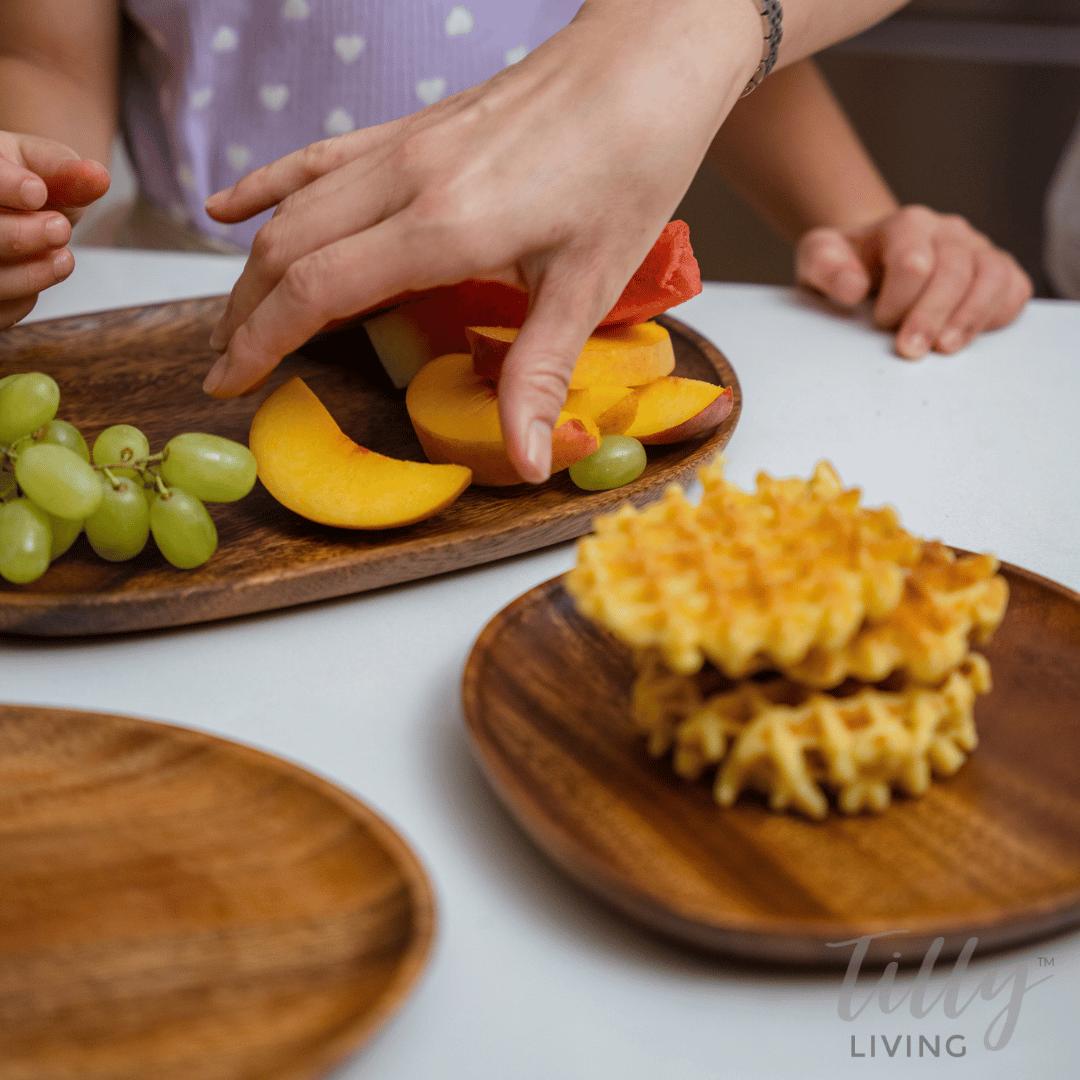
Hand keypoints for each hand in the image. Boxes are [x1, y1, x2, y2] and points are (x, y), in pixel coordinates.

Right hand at [0, 132, 109, 329]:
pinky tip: (42, 273)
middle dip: (18, 236)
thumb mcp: (44, 167)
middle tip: (59, 228)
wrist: (20, 207)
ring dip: (28, 275)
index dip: (3, 186)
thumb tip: (97, 177)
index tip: (37, 191)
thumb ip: (65, 172)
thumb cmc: (26, 181)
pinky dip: (23, 298)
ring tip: (62, 258)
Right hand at [202, 0, 759, 481]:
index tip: (230, 381)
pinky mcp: (412, 128)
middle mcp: (405, 180)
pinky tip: (228, 207)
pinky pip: (318, 159)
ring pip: (293, 207)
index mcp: (443, 227)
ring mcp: (402, 146)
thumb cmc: (629, 167)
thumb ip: (539, 373)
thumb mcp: (589, 284)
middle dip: (245, 315)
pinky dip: (267, 187)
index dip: (262, 341)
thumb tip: (525, 462)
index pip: (315, 289)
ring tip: (234, 317)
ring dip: (252, 265)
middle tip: (227, 367)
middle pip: (286, 250)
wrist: (643, 65)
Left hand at [795, 206, 1032, 358]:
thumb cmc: (847, 264)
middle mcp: (947, 232)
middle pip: (955, 270)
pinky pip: (1014, 289)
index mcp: (906, 225)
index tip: (879, 322)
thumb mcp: (819, 259)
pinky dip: (998, 314)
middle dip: (931, 315)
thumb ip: (824, 265)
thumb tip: (853, 286)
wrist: (873, 259)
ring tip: (945, 348)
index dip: (898, 299)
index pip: (914, 260)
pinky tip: (969, 336)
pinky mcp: (997, 271)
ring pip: (992, 277)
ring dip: (970, 318)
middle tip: (911, 351)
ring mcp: (977, 250)